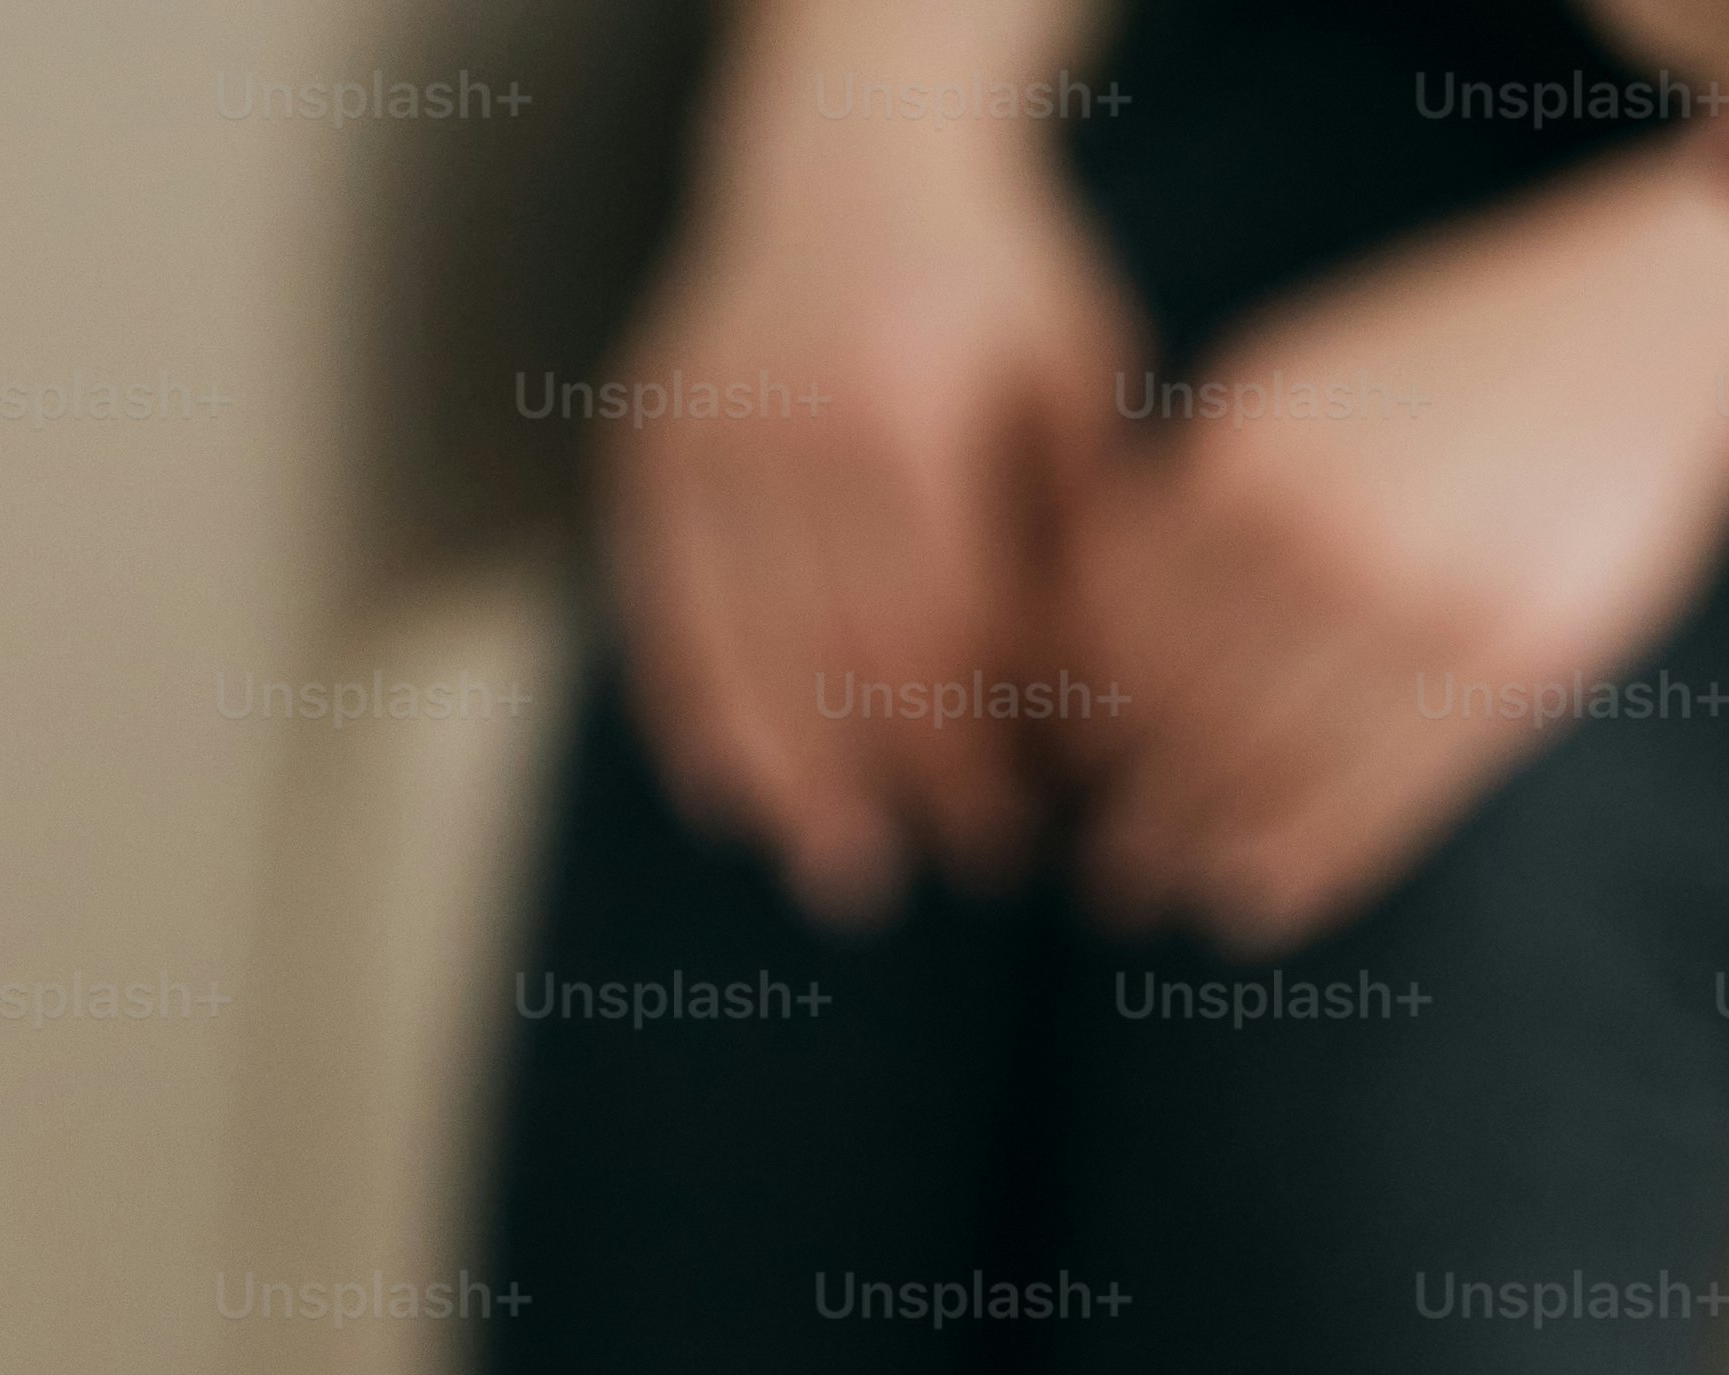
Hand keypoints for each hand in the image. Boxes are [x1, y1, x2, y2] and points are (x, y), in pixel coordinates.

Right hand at [601, 3, 1140, 923]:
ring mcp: (701, 442)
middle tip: (931, 870)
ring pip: (736, 654)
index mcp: (905, 410)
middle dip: (892, 784)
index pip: (939, 635)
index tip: (1013, 826)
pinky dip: (694, 710)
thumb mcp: (1072, 378)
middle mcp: (786, 430)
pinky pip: (661, 613)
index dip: (973, 749)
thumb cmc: (995, 277)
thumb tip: (1081, 719)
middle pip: (835, 662)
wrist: (850, 150)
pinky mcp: (646, 450)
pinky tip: (732, 793)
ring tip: (830, 865)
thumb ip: (1073, 532)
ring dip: (787, 781)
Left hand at [1057, 138, 1728, 949]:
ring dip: (1203, 854)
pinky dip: (1300, 868)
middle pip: (1177, 713)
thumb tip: (1090, 620)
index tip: (1074, 765)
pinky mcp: (1510, 663)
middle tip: (1111, 869)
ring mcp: (1419, 604)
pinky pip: (1372, 800)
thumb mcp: (1309, 380)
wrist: (1663, 317)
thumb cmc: (1469, 358)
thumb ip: (1207, 489)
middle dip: (1130, 808)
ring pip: (1264, 771)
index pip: (1114, 624)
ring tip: (1176, 893)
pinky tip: (1261, 903)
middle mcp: (1319, 532)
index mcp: (1249, 451)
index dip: (1084, 716)